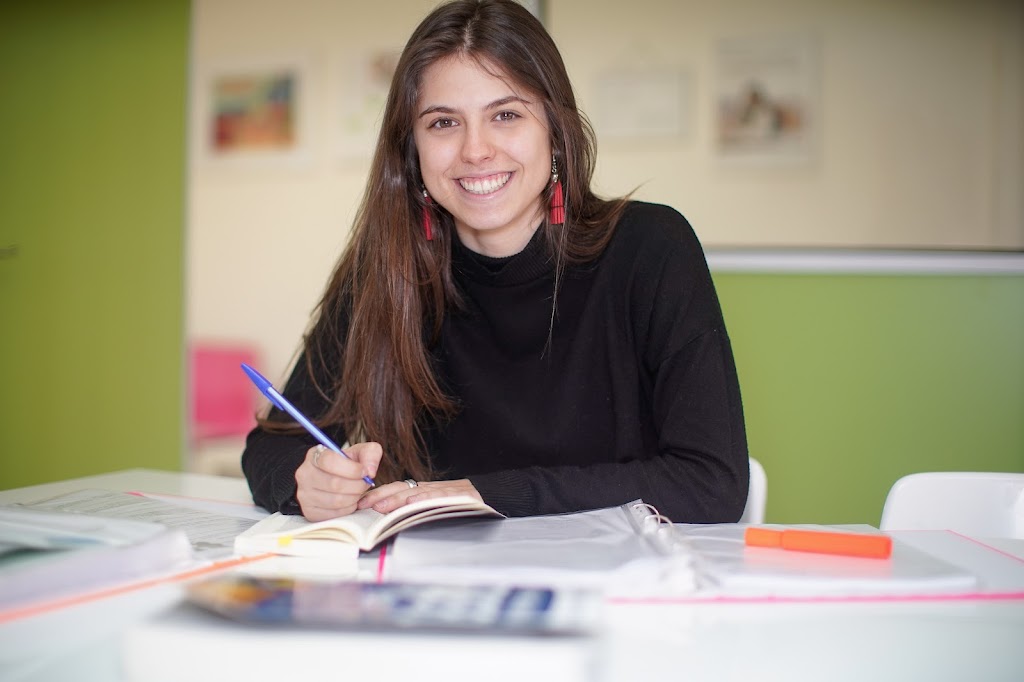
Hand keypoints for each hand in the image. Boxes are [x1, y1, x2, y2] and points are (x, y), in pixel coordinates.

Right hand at [294, 442, 382, 520]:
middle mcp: (304, 474)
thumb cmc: (346, 465)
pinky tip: (351, 501)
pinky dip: (348, 509)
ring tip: (359, 491)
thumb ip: (370, 453)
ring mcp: (304, 495)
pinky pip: (334, 514)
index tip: (364, 471)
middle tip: (365, 483)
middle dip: (357, 485)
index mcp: (315, 455)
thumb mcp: (360, 452)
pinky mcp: (309, 512)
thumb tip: (370, 471)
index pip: (329, 461)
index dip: (352, 468)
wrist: (333, 479)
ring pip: (335, 501)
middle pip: (334, 484)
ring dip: (354, 497)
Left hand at [357, 478, 481, 514]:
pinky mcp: (461, 497)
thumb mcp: (439, 504)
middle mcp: (432, 489)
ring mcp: (446, 492)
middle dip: (380, 496)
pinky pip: (441, 497)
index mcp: (426, 491)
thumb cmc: (467, 503)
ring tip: (381, 505)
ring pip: (417, 493)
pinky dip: (426, 500)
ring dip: (397, 499)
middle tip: (362, 504)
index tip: (361, 502)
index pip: (398, 489)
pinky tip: (413, 503)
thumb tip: (392, 518)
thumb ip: (420, 509)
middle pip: (402, 489)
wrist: (497, 494)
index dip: (379, 494)